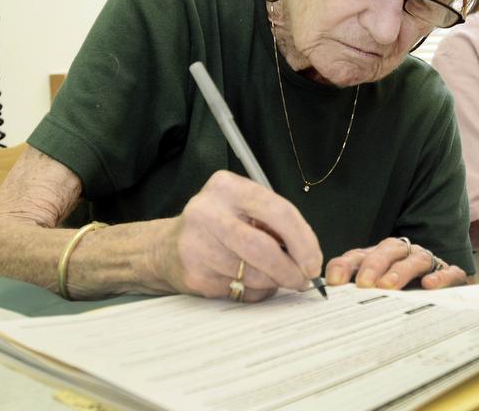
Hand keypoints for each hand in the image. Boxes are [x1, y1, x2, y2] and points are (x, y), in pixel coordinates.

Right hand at [152, 170, 322, 301]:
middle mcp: (208, 212)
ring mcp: (197, 245)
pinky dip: (253, 291)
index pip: (279, 212)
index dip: (304, 241)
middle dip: (290, 269)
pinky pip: (238, 290)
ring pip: (252, 273)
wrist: (165, 248)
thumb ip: (274, 223)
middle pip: (263, 248)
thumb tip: (309, 256)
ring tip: (272, 278)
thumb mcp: (243, 208)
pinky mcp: (194, 274)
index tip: (314, 262)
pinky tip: (246, 282)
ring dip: (272, 282)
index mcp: (227, 188)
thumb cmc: (216, 226)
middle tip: (302, 279)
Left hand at [325, 237, 466, 289]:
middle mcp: (402, 254)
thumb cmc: (401, 289)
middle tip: (364, 283)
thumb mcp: (375, 290)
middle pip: (386, 251)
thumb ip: (353, 293)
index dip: (345, 266)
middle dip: (373, 265)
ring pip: (415, 259)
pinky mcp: (450, 274)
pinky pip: (448, 272)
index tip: (335, 281)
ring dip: (400, 271)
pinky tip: (429, 285)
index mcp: (378, 256)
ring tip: (389, 285)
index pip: (358, 256)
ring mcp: (426, 262)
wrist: (440, 285)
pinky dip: (439, 277)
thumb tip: (331, 302)